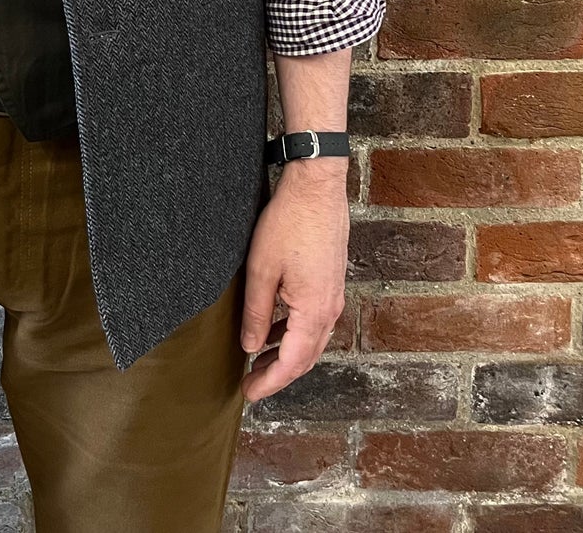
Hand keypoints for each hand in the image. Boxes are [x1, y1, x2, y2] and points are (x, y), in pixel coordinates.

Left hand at [238, 160, 348, 402]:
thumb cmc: (289, 223)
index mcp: (314, 311)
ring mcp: (334, 295)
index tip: (248, 394)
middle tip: (251, 384)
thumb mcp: (261, 270)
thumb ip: (257, 313)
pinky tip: (275, 328)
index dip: (270, 382)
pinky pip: (314, 319)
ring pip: (312, 339)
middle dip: (278, 374)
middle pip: (306, 356)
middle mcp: (330, 309)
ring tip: (259, 360)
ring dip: (287, 354)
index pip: (293, 363)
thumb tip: (251, 346)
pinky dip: (295, 332)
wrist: (317, 188)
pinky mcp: (331, 281)